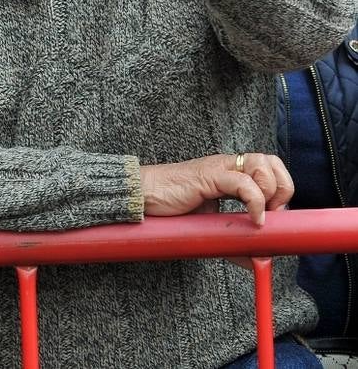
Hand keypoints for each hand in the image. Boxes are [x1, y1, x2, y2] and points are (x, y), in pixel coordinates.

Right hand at [140, 153, 293, 226]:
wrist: (142, 197)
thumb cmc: (171, 207)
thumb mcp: (209, 223)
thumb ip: (233, 236)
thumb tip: (256, 261)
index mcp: (230, 171)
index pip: (269, 166)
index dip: (280, 187)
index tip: (275, 216)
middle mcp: (227, 164)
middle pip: (271, 161)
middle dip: (281, 188)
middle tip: (272, 213)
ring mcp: (218, 168)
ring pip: (261, 166)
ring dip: (269, 192)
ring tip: (261, 215)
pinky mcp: (208, 177)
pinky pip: (243, 183)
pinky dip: (255, 202)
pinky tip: (253, 220)